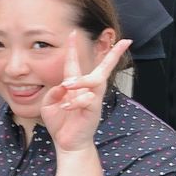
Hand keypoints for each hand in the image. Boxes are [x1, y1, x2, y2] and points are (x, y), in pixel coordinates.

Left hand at [40, 33, 132, 152]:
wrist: (67, 143)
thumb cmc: (60, 123)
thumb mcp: (49, 105)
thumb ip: (53, 92)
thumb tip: (64, 86)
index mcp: (74, 87)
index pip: (74, 64)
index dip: (73, 49)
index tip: (73, 33)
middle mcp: (87, 90)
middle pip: (103, 69)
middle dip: (113, 54)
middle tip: (125, 41)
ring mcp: (93, 99)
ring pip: (95, 80)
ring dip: (79, 81)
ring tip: (66, 87)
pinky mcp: (94, 110)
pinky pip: (87, 99)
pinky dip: (73, 102)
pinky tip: (66, 108)